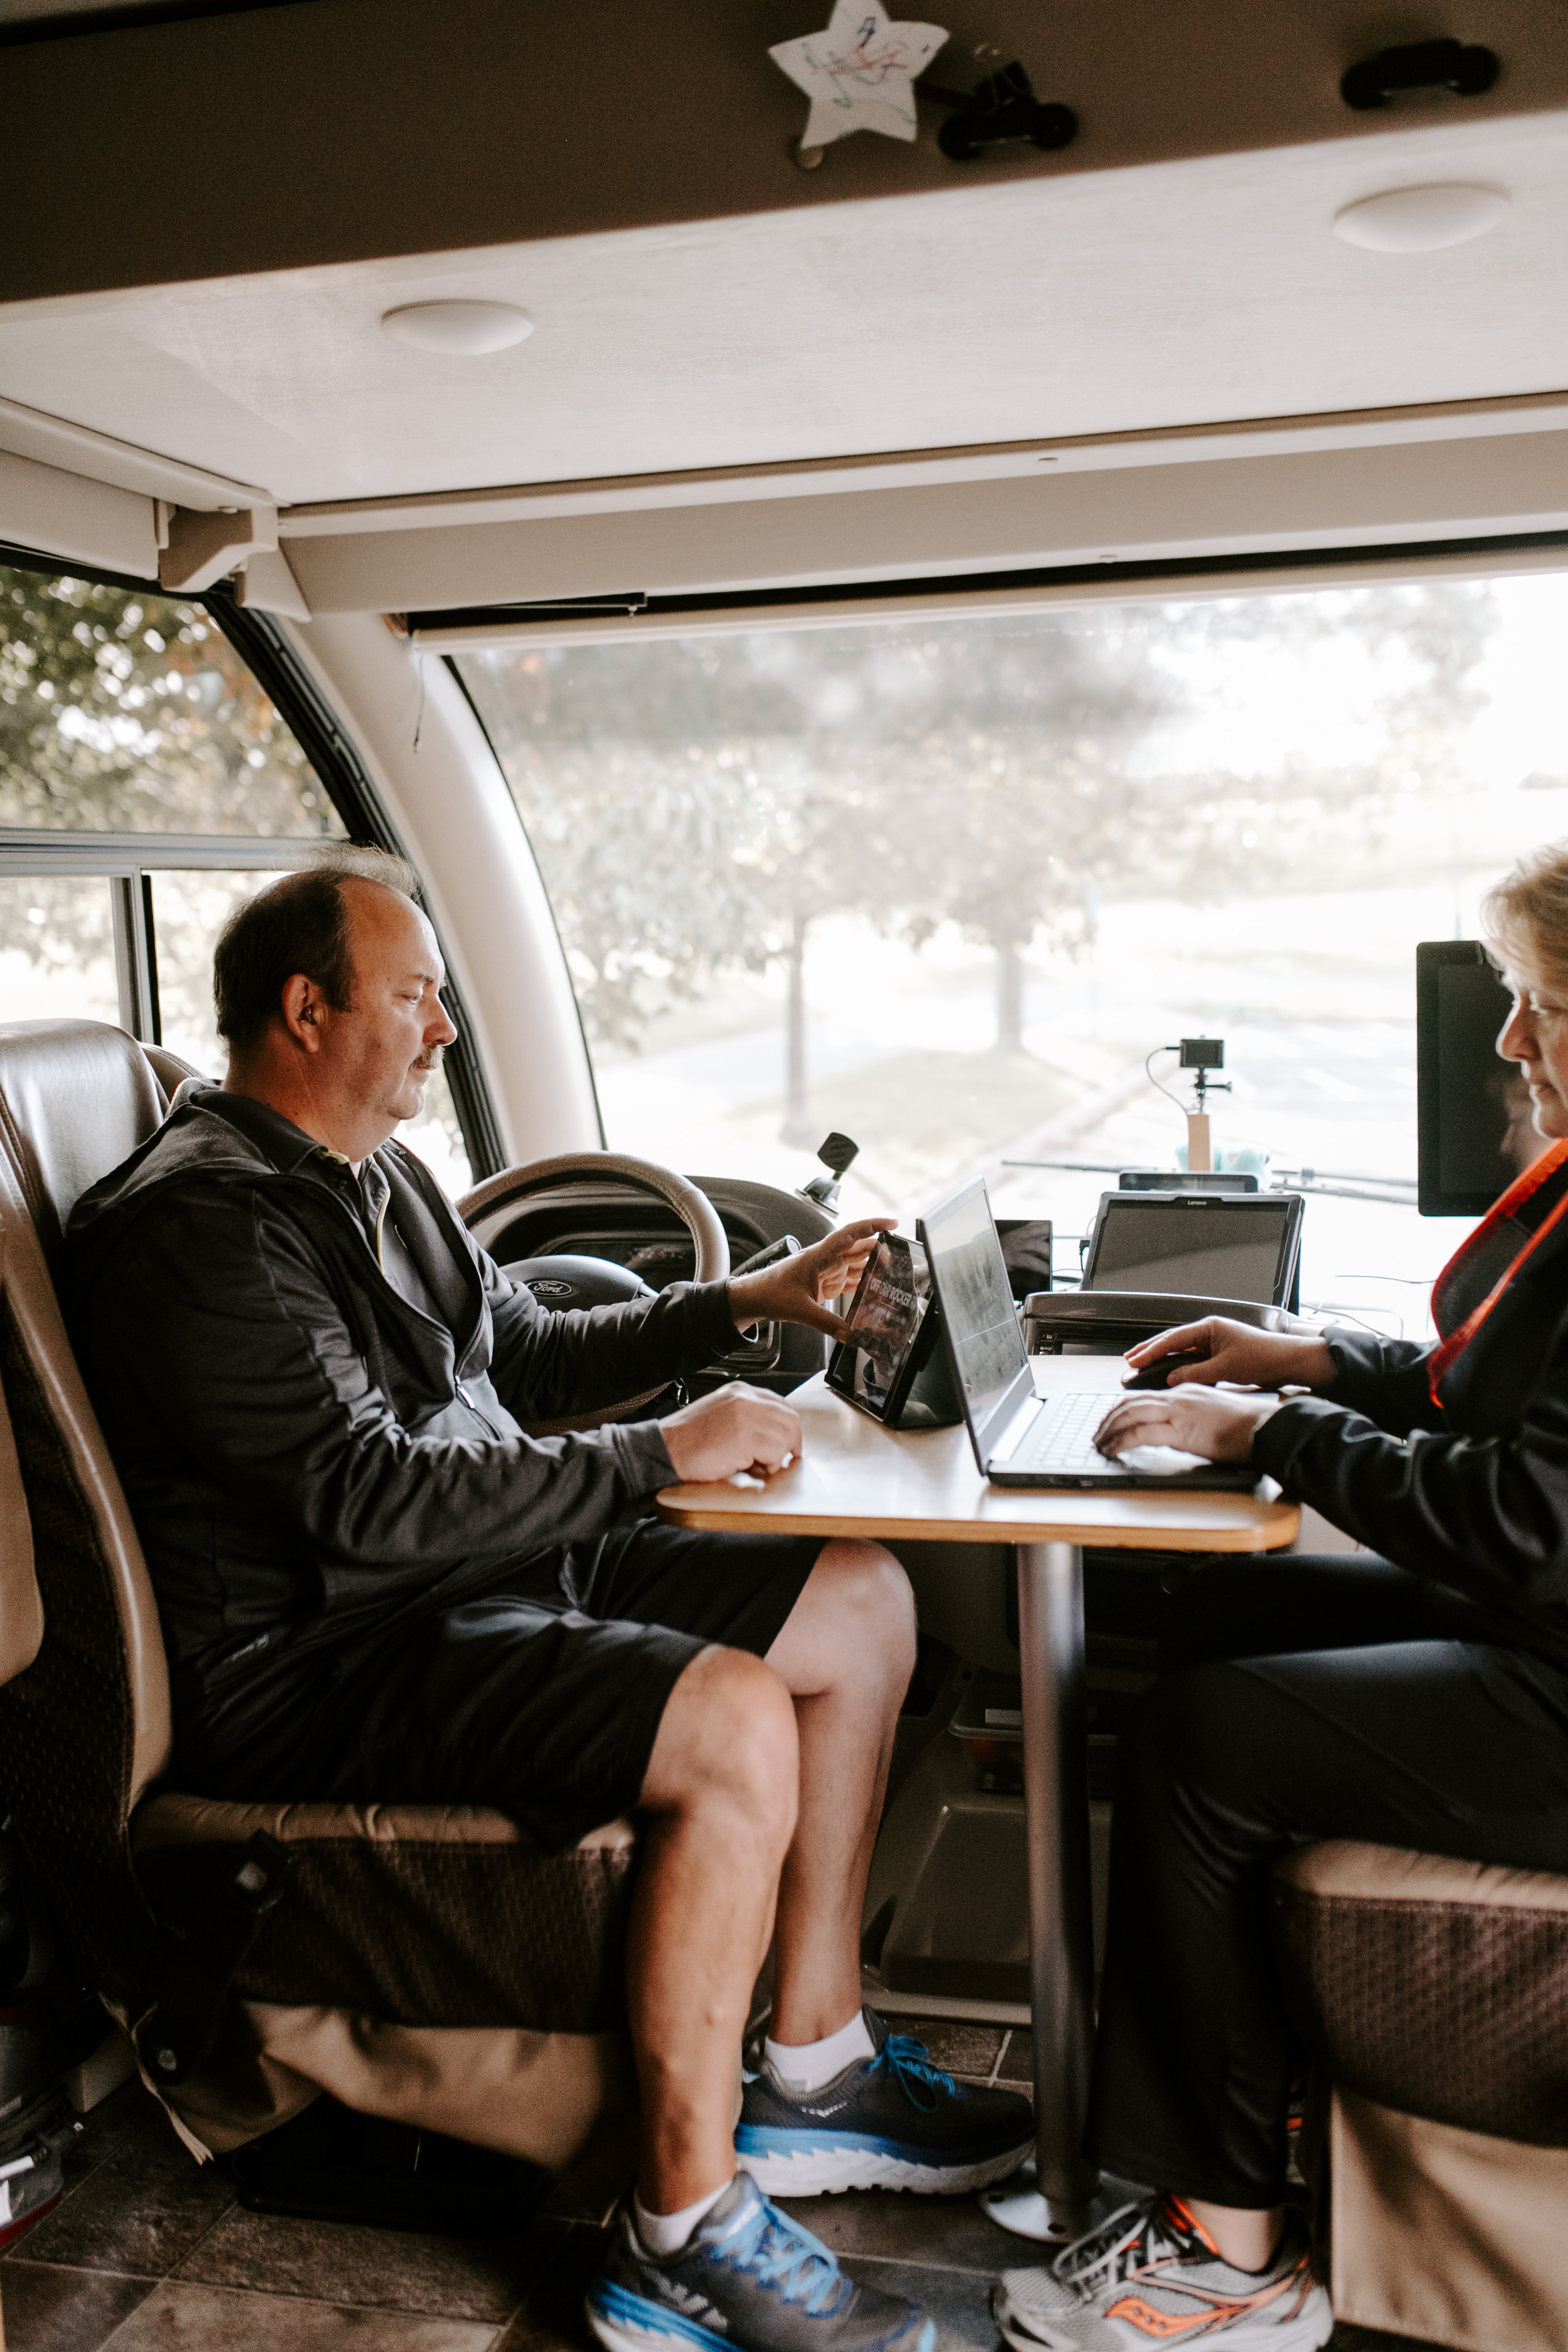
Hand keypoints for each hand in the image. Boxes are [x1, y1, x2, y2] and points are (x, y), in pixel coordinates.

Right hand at [660, 1382, 804, 1482]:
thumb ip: (746, 1417)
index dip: (787, 1427)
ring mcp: (747, 1415)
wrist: (664, 1449)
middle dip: (787, 1444)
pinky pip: (776, 1454)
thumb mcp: (719, 1415)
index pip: (780, 1404)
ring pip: (786, 1437)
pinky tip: (747, 1468)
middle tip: (773, 1461)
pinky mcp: (746, 1436)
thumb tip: (771, 1435)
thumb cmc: (686, 1440)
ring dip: (774, 1458)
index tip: (787, 1443)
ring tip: (752, 1466)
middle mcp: (745, 1398)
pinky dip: (767, 1467)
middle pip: (789, 1419)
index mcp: (739, 1391)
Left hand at [728, 1218, 895, 1341]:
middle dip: (881, 1247)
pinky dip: (862, 1282)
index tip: (892, 1223)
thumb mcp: (800, 1310)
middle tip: (903, 1251)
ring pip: (855, 1262)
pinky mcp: (825, 1283)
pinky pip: (849, 1279)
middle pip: (858, 1247)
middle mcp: (825, 1259)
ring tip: (895, 1269)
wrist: (753, 1297)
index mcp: (819, 1256)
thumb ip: (827, 1323)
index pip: (850, 1234)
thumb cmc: (770, 1293)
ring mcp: (826, 1270)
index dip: (872, 1226)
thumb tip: (851, 1335)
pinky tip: (875, 1287)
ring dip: (873, 1265)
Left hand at [1094, 1384, 1281, 1464]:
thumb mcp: (1212, 1415)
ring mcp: (1179, 1411)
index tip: (1111, 1421)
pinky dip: (1122, 1441)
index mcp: (1185, 1392)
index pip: (1144, 1396)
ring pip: (1130, 1414)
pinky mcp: (1181, 1430)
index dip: (1122, 1409)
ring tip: (1101, 1443)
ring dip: (1110, 1430)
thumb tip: (1176, 1430)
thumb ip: (1191, 1418)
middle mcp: (1178, 1397)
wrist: (1264, 1427)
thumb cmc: (1246, 1426)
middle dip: (1109, 1418)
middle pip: (1130, 1402)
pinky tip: (1115, 1450)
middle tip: (1098, 1434)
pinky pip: (1141, 1433)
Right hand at [1123, 1316, 1335, 1391]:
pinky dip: (1177, 1365)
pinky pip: (1192, 1358)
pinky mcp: (1220, 1354)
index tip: (1134, 1360)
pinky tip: (1168, 1372)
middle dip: (1150, 1350)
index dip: (1151, 1350)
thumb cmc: (1264, 1358)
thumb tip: (1173, 1379)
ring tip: (1142, 1365)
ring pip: (1181, 1349)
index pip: (1173, 1338)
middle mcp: (1210, 1332)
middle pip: (1173, 1340)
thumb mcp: (1227, 1368)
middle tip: (1130, 1360)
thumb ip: (1196, 1374)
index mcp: (1210, 1328)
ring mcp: (1214, 1343)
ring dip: (1162, 1357)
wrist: (1289, 1362)